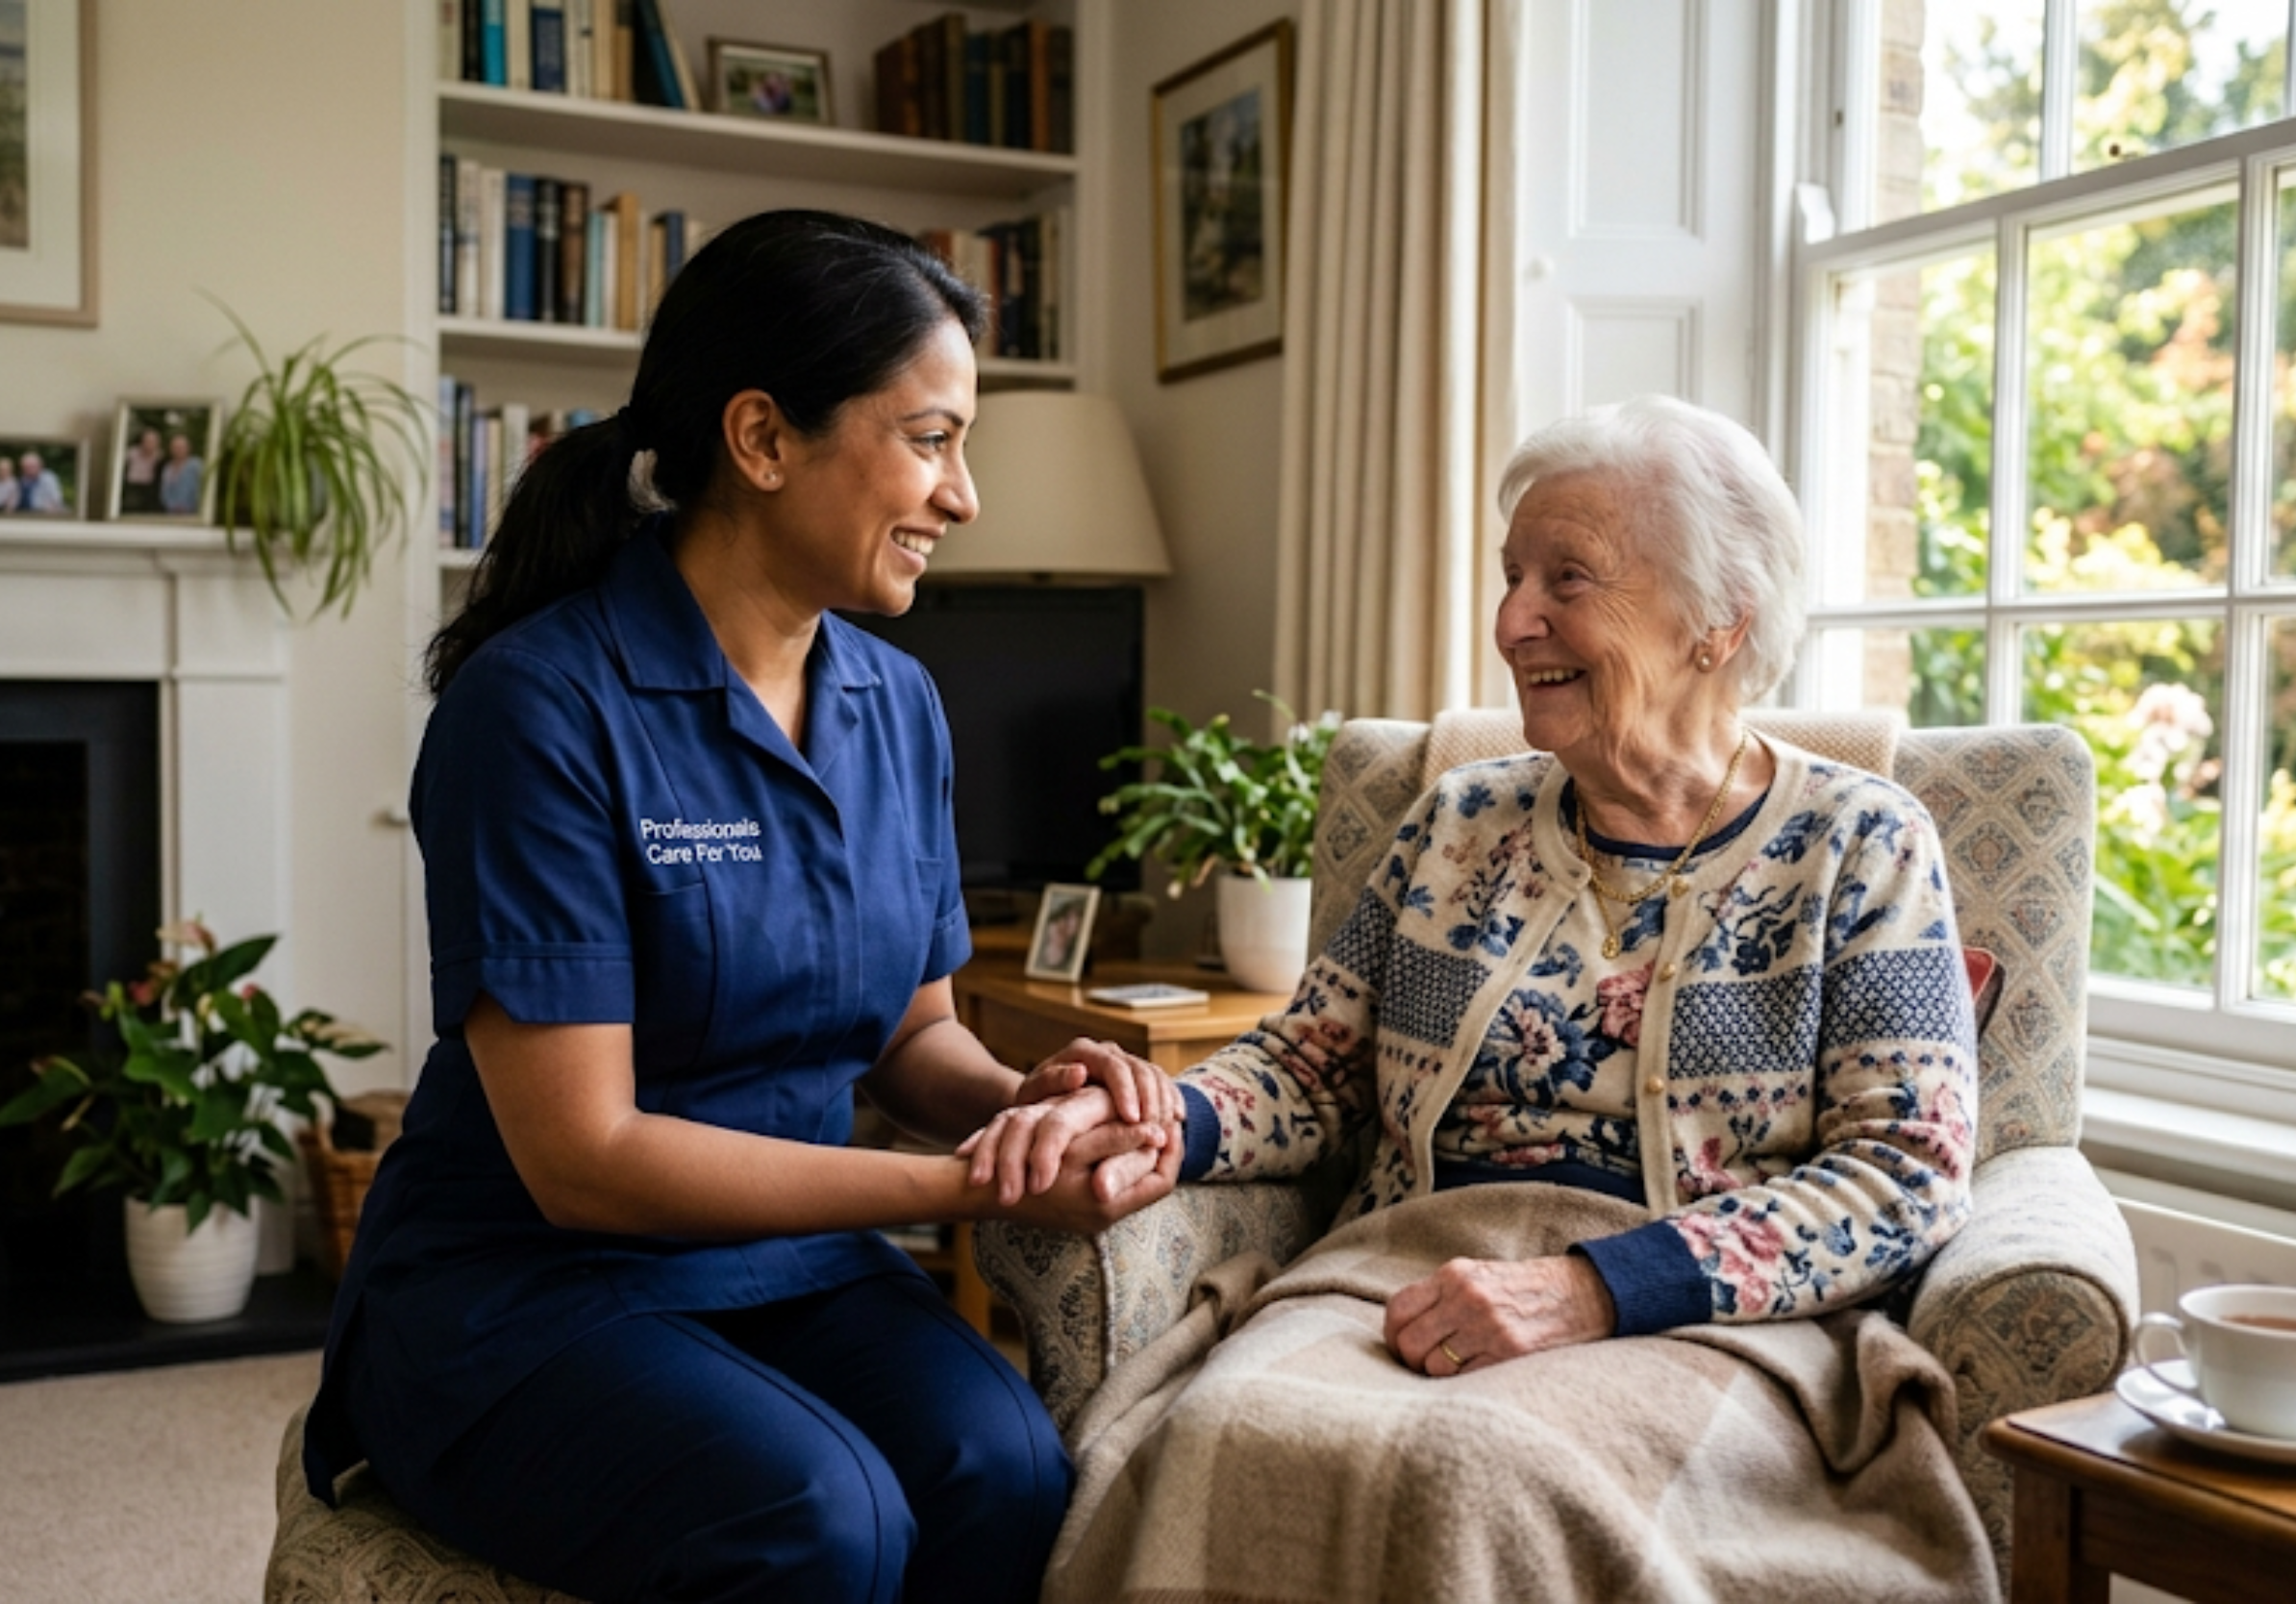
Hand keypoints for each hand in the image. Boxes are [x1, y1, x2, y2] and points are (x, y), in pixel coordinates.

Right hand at [958, 1085, 1174, 1206]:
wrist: (977, 1192)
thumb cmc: (1023, 1167)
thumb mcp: (1073, 1147)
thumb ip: (1116, 1141)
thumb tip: (1159, 1133)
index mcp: (1107, 1204)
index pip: (1161, 1181)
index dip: (1172, 1149)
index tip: (1174, 1119)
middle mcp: (1102, 1214)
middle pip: (1150, 1182)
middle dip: (1160, 1150)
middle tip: (1167, 1117)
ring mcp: (1088, 1214)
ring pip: (1130, 1181)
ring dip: (1139, 1153)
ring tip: (1147, 1123)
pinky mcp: (1074, 1205)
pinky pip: (1109, 1181)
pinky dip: (1117, 1157)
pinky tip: (1114, 1133)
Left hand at [1010, 1037, 1181, 1127]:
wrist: (1039, 1105)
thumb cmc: (1032, 1104)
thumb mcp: (1032, 1095)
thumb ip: (1051, 1082)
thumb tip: (1080, 1072)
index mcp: (1081, 1052)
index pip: (1113, 1065)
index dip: (1126, 1091)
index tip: (1133, 1119)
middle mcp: (1105, 1052)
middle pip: (1139, 1068)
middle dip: (1151, 1099)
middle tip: (1156, 1130)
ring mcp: (1122, 1062)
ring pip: (1154, 1074)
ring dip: (1164, 1101)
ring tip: (1168, 1130)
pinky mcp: (1133, 1077)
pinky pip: (1160, 1082)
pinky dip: (1171, 1097)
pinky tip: (1178, 1117)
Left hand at [1383, 1254, 1616, 1376]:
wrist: (1582, 1293)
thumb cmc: (1524, 1288)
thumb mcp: (1478, 1275)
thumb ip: (1441, 1296)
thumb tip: (1402, 1329)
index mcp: (1455, 1274)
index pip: (1398, 1309)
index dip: (1392, 1335)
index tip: (1401, 1346)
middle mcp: (1467, 1297)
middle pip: (1409, 1342)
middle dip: (1411, 1360)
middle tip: (1426, 1365)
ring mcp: (1487, 1326)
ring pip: (1433, 1366)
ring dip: (1439, 1374)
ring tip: (1457, 1369)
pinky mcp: (1508, 1353)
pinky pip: (1463, 1379)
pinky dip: (1463, 1383)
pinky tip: (1478, 1373)